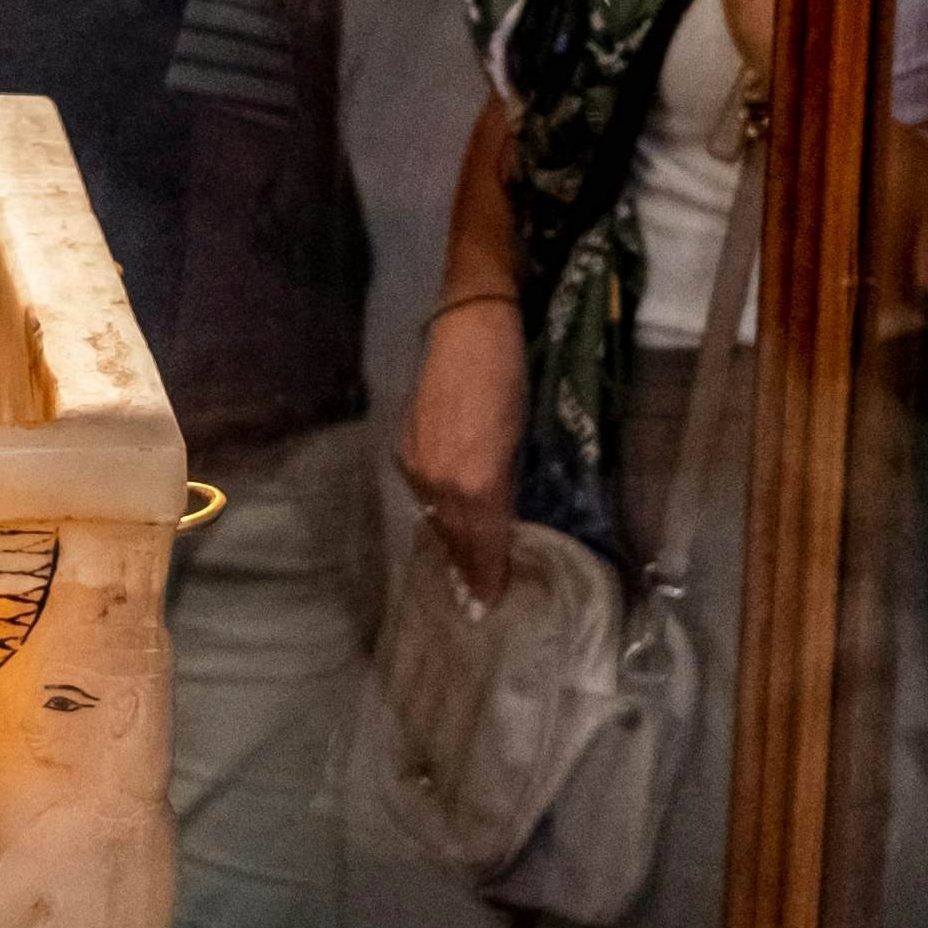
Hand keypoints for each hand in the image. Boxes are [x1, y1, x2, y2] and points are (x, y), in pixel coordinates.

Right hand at [398, 297, 529, 601]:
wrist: (470, 324)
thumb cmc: (509, 374)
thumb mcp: (520, 433)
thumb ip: (507, 482)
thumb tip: (501, 519)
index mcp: (474, 480)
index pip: (479, 541)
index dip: (485, 573)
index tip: (488, 604)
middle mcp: (439, 478)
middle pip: (452, 536)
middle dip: (463, 569)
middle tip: (472, 602)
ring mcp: (418, 460)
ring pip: (434, 516)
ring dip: (446, 545)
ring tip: (454, 573)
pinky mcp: (407, 443)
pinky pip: (422, 493)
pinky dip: (434, 514)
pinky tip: (440, 520)